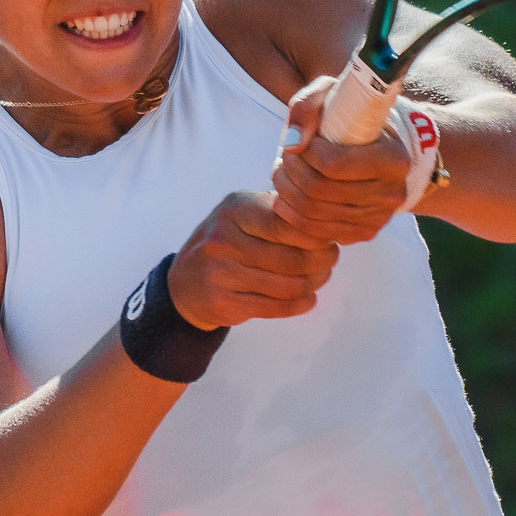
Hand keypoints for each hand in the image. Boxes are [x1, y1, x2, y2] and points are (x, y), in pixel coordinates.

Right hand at [167, 191, 337, 328]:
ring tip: (320, 278)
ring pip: (286, 285)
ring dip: (312, 283)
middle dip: (320, 261)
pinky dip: (299, 305)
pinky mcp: (222, 302)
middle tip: (330, 260)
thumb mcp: (244, 215)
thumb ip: (278, 213)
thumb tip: (327, 222)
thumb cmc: (228, 243)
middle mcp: (223, 238)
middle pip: (290, 257)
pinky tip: (309, 299)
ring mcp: (220, 272)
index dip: (316, 235)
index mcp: (234, 209)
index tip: (329, 239)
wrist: (184, 284)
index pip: (288, 224)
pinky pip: (274, 307)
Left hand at [272, 76, 412, 245]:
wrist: (378, 149)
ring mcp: (378, 218)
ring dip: (286, 191)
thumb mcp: (333, 95)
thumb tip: (293, 143)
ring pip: (312, 214)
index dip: (306, 153)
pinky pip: (315, 233)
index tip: (300, 141)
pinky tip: (289, 194)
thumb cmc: (353, 118)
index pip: (334, 164)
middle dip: (291, 171)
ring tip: (282, 172)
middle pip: (319, 191)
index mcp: (394, 158)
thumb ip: (307, 106)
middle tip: (284, 157)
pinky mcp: (363, 233)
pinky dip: (292, 214)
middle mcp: (392, 193)